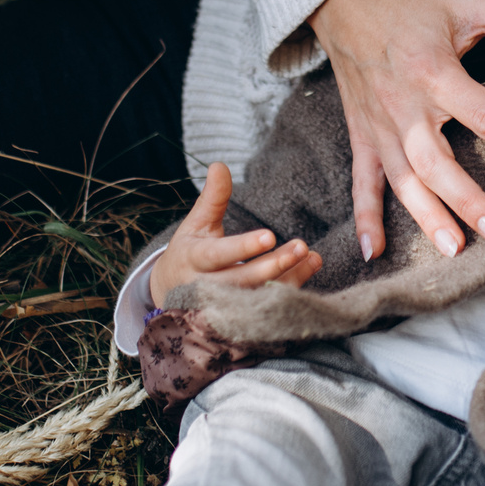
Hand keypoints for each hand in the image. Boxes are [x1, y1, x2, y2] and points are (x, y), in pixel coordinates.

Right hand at [149, 163, 322, 308]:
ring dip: (289, 278)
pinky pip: (268, 308)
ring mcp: (223, 309)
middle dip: (274, 265)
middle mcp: (206, 289)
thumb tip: (219, 165)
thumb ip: (212, 199)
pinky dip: (290, 289)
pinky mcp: (239, 320)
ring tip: (312, 256)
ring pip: (259, 297)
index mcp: (193, 261)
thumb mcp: (196, 225)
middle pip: (243, 280)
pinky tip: (308, 268)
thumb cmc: (189, 253)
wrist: (173, 295)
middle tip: (301, 247)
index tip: (269, 236)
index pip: (218, 256)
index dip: (243, 247)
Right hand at [308, 0, 484, 262]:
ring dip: (427, 215)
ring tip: (455, 248)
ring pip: (404, 179)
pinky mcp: (362, 134)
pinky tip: (373, 250)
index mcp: (434, 71)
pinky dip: (364, 216)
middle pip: (437, 161)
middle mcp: (404, 104)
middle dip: (468, 199)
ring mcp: (379, 125)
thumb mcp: (468, 2)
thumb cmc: (410, 2)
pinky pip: (362, 180)